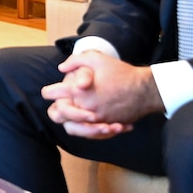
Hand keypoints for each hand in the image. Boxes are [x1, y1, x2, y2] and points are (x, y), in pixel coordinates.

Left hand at [41, 51, 163, 138]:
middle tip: (60, 102)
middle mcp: (84, 108)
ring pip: (72, 128)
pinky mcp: (106, 126)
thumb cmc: (120, 72)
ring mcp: (95, 119)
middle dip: (57, 108)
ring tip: (72, 114)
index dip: (48, 91)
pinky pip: (89, 134)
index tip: (48, 91)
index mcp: (78, 91)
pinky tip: (90, 120)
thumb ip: (75, 61)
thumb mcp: (96, 58)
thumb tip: (61, 68)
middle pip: (57, 115)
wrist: (144, 90)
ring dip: (70, 121)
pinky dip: (87, 129)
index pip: (52, 94)